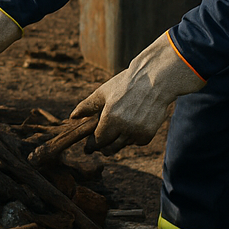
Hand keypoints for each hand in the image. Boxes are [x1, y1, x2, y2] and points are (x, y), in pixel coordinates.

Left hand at [70, 31, 204, 153]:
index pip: (98, 141)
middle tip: (98, 145)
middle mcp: (125, 128)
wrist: (155, 81)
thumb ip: (87, 106)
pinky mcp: (148, 134)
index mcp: (111, 118)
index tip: (88, 147)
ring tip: (115, 129)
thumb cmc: (126, 84)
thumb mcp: (103, 92)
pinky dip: (131, 138)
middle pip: (109, 148)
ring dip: (116, 141)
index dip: (92, 145)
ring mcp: (138, 132)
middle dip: (102, 147)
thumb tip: (72, 117)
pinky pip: (135, 142)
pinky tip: (130, 126)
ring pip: (122, 145)